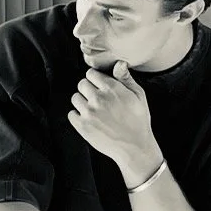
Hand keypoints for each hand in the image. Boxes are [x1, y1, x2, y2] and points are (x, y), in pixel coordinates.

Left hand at [69, 62, 158, 177]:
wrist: (135, 147)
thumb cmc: (138, 121)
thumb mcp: (139, 96)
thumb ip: (126, 78)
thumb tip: (118, 63)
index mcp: (112, 89)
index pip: (91, 73)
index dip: (95, 79)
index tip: (100, 86)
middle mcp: (99, 98)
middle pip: (81, 84)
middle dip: (88, 89)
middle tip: (97, 99)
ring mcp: (89, 113)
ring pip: (75, 98)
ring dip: (82, 102)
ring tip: (93, 110)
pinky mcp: (83, 126)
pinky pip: (71, 114)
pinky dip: (77, 116)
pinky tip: (89, 120)